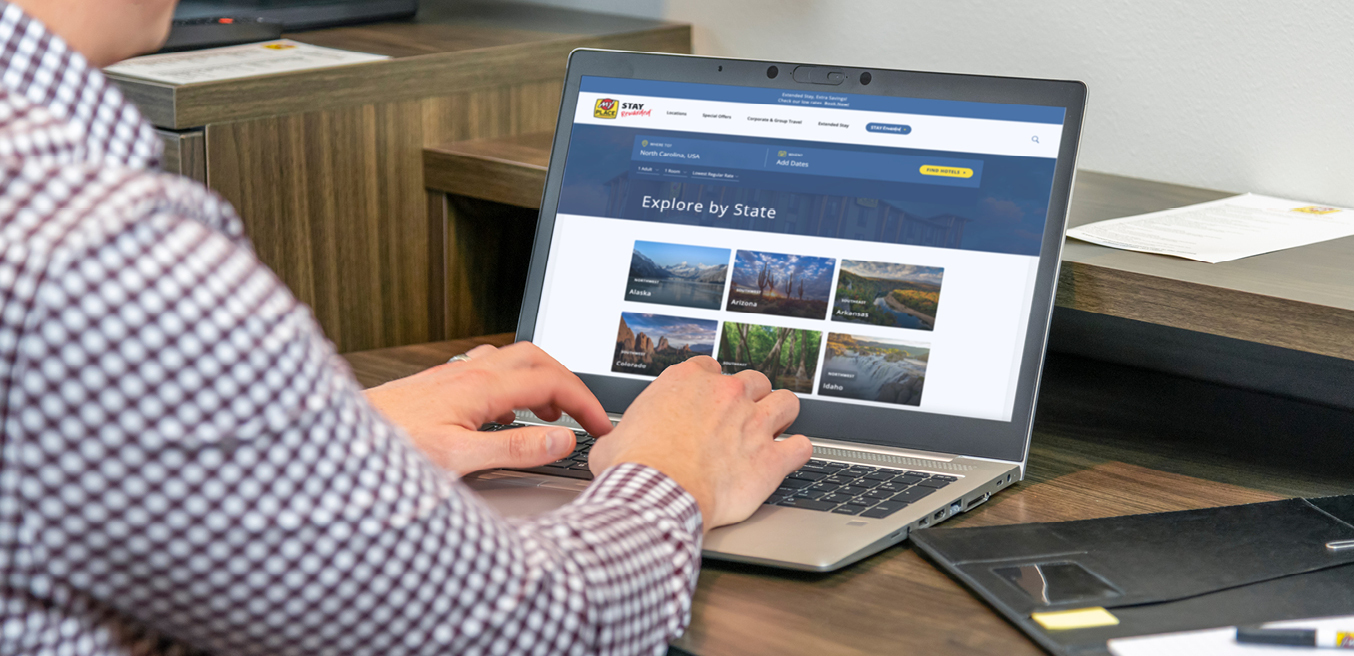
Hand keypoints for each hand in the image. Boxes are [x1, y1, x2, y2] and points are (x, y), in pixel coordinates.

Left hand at [363, 342, 612, 473]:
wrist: (336, 443)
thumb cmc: (388, 450)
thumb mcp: (458, 459)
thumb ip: (514, 447)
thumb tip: (561, 439)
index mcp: (480, 388)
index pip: (549, 383)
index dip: (583, 402)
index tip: (601, 425)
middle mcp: (467, 374)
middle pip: (536, 360)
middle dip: (568, 383)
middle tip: (585, 415)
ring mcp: (451, 377)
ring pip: (511, 362)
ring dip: (540, 381)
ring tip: (552, 413)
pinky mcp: (436, 386)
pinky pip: (487, 372)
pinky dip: (511, 387)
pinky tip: (502, 413)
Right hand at [587, 356, 811, 530]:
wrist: (657, 495)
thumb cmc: (635, 468)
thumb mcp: (614, 439)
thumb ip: (625, 432)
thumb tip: (614, 443)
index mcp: (687, 382)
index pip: (709, 368)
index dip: (711, 384)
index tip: (709, 399)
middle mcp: (725, 395)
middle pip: (754, 380)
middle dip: (752, 397)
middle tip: (743, 416)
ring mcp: (753, 423)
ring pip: (786, 403)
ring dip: (782, 415)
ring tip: (776, 427)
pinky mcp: (771, 458)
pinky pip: (802, 446)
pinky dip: (798, 452)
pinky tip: (791, 457)